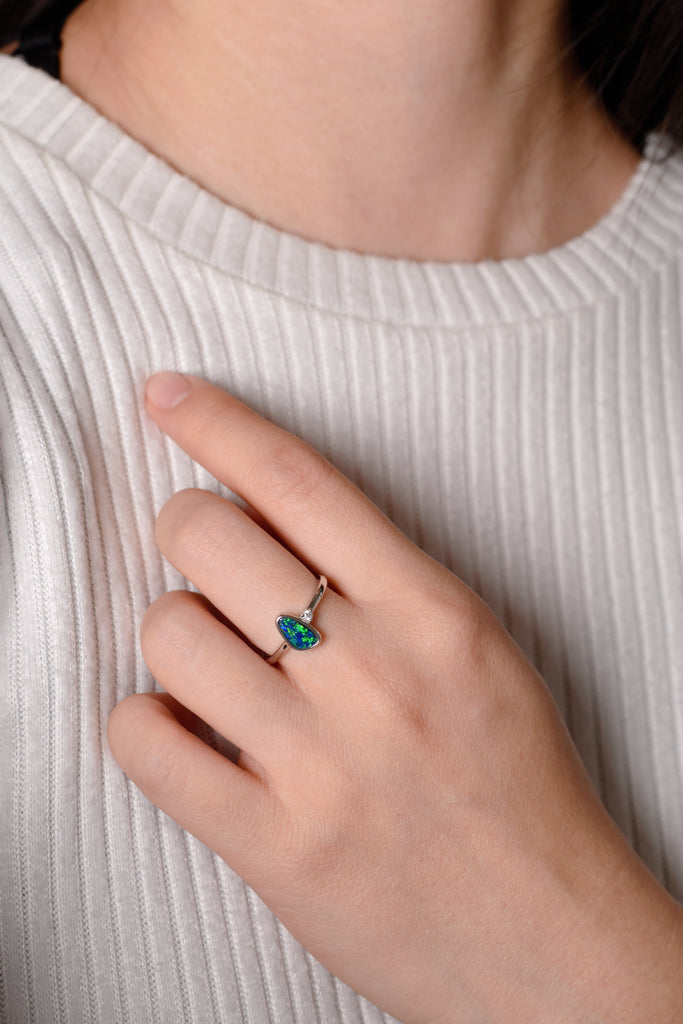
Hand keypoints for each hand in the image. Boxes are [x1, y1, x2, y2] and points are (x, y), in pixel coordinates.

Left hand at [109, 372, 682, 1023]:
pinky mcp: (274, 846)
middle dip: (184, 530)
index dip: (217, 422)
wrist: (552, 939)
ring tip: (212, 666)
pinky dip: (144, 723)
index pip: (298, 481)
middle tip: (205, 559)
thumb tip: (265, 522)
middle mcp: (373, 676)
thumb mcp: (479, 651)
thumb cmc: (519, 786)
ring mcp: (320, 763)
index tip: (164, 394)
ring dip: (172, 635)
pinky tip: (183, 730)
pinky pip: (145, 742)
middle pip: (207, 538)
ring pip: (166, 630)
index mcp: (434, 614)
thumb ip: (385, 582)